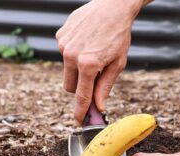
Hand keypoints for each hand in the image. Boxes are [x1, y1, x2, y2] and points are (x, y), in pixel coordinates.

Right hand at [56, 0, 141, 123]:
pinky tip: (86, 44)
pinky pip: (65, 54)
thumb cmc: (118, 36)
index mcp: (88, 64)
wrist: (112, 7)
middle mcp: (71, 55)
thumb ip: (105, 87)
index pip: (82, 96)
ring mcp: (64, 45)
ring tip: (92, 55)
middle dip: (80, 88)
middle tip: (93, 79)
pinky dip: (74, 55)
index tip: (79, 121)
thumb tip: (99, 106)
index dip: (80, 111)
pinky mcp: (60, 36)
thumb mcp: (117, 64)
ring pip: (66, 71)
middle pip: (70, 87)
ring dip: (77, 71)